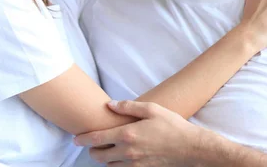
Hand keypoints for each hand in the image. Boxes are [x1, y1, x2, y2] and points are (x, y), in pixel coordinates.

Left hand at [74, 100, 203, 165]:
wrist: (191, 148)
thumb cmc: (172, 126)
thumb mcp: (151, 109)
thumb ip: (128, 107)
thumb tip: (110, 105)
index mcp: (127, 134)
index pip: (96, 139)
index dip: (82, 139)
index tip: (75, 138)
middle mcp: (127, 152)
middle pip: (98, 156)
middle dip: (91, 150)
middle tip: (92, 144)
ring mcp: (134, 164)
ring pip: (109, 165)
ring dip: (104, 158)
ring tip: (107, 149)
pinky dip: (117, 165)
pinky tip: (121, 157)